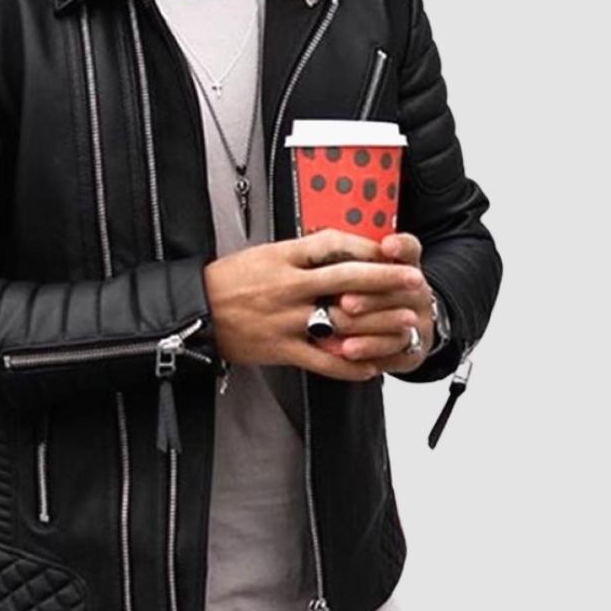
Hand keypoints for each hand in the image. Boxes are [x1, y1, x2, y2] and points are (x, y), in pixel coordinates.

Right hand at [204, 227, 419, 382]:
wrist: (194, 312)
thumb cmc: (227, 282)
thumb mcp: (263, 255)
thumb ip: (299, 255)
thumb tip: (335, 250)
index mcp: (283, 257)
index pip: (333, 244)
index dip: (365, 246)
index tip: (389, 250)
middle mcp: (288, 286)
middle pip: (347, 277)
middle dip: (386, 278)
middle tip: (415, 280)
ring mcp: (285, 318)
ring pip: (340, 319)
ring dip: (378, 322)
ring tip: (405, 323)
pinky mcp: (280, 348)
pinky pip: (322, 360)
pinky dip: (349, 366)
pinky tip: (370, 367)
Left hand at [318, 232, 435, 373]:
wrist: (404, 332)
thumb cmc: (370, 295)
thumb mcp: (360, 273)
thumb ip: (347, 258)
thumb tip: (318, 245)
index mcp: (404, 266)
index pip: (409, 249)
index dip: (400, 247)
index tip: (387, 246)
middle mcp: (416, 292)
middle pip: (403, 289)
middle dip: (371, 294)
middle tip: (344, 301)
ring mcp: (418, 322)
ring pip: (400, 321)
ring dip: (368, 323)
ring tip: (339, 325)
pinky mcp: (413, 351)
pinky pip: (395, 351)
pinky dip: (370, 349)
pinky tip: (347, 350)